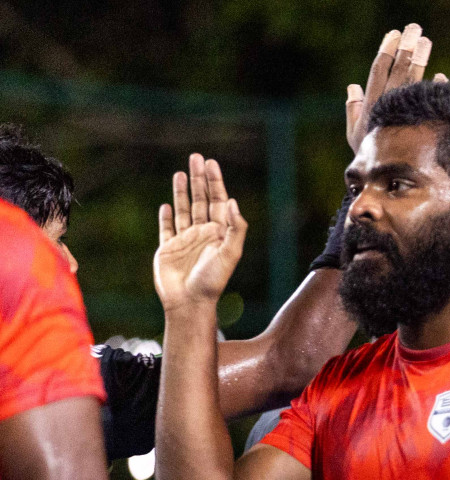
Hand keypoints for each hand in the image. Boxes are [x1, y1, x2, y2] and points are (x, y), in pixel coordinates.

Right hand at [153, 154, 246, 310]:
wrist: (189, 303)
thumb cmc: (212, 281)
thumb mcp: (229, 254)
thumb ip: (234, 228)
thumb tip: (232, 201)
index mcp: (218, 233)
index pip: (217, 201)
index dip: (215, 182)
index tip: (211, 163)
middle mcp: (202, 234)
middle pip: (200, 200)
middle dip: (199, 179)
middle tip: (196, 157)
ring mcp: (185, 241)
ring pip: (183, 210)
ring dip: (182, 191)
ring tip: (181, 172)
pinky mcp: (168, 249)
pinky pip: (166, 229)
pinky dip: (166, 217)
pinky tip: (166, 205)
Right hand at [346, 24, 434, 152]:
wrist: (384, 186)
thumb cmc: (370, 159)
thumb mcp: (357, 136)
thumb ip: (355, 110)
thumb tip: (353, 87)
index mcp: (371, 106)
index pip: (379, 71)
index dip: (387, 51)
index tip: (395, 33)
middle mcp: (385, 109)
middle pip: (397, 72)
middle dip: (406, 49)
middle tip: (415, 29)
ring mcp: (402, 118)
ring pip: (411, 83)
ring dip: (419, 60)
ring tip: (426, 41)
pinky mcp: (418, 129)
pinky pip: (428, 107)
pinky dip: (435, 90)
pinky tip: (442, 77)